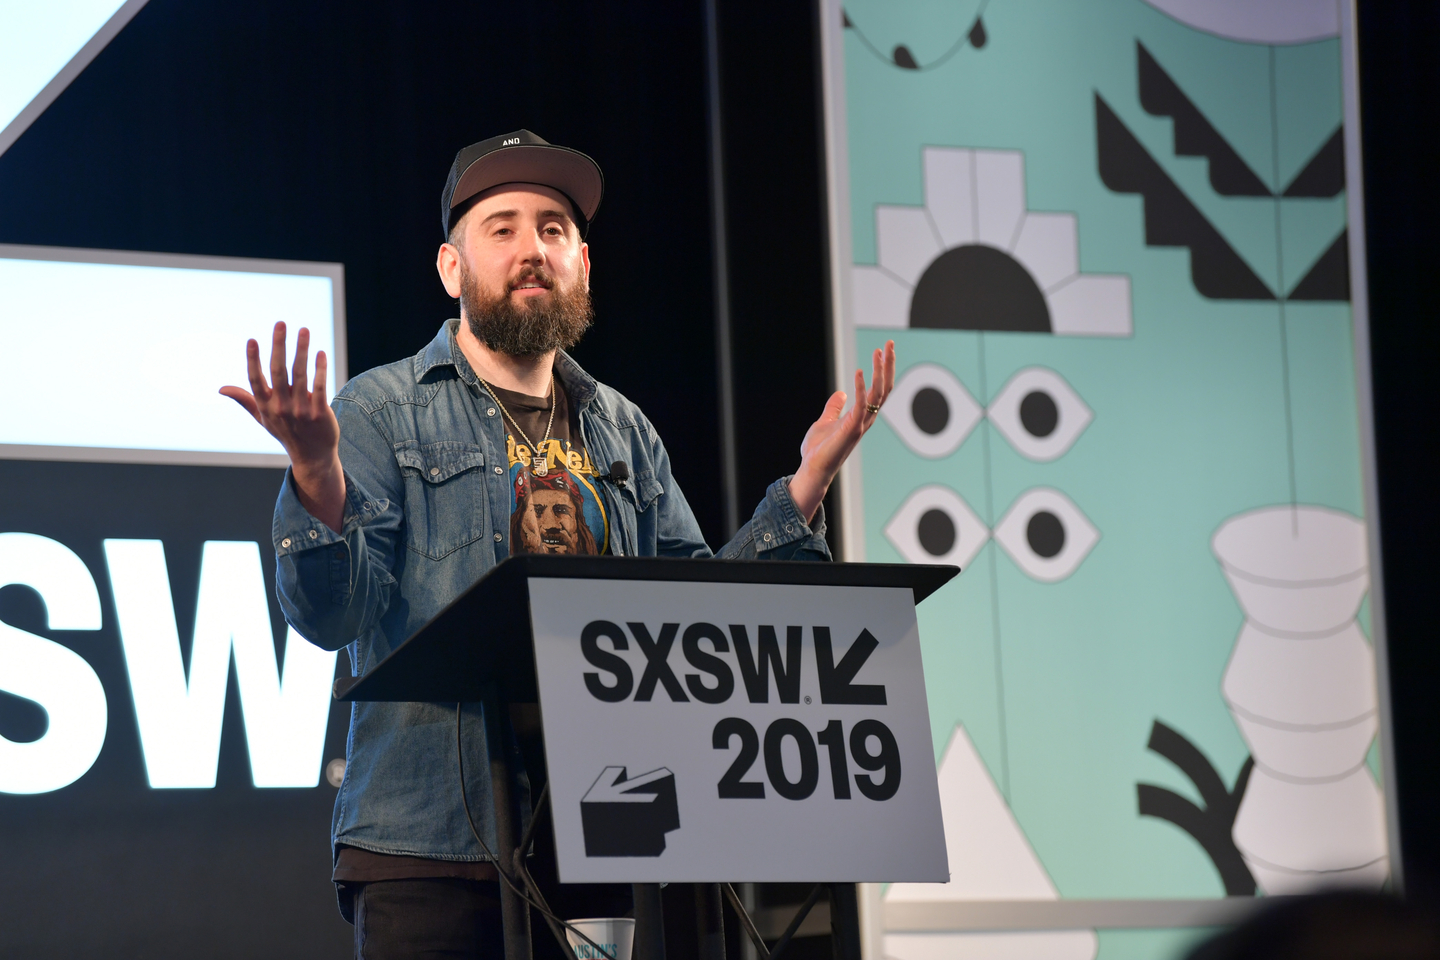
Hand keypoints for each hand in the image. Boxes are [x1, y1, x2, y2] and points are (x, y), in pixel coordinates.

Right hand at [219, 322, 344, 531]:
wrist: (312, 455)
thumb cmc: (286, 431)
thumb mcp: (262, 417)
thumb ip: (245, 399)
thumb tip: (221, 388)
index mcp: (265, 406)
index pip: (256, 380)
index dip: (253, 360)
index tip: (252, 339)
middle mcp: (281, 407)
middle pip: (278, 371)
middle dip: (279, 345)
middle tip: (281, 323)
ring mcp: (301, 410)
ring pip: (300, 375)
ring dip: (301, 350)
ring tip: (303, 330)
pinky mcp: (319, 413)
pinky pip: (319, 387)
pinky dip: (320, 369)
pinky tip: (320, 353)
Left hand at [788, 340, 895, 522]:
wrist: (812, 469)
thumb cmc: (819, 450)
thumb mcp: (825, 421)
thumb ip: (834, 407)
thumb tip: (840, 393)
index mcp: (862, 416)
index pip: (879, 389)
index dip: (883, 369)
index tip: (882, 350)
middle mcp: (866, 419)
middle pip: (884, 388)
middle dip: (888, 365)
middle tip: (889, 343)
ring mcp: (860, 424)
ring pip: (878, 394)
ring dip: (880, 371)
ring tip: (880, 351)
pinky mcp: (851, 429)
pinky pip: (861, 405)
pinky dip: (861, 388)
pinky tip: (860, 371)